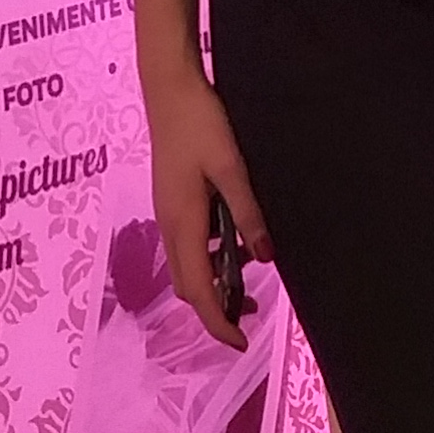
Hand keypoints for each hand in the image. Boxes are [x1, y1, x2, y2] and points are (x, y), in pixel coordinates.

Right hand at [139, 59, 268, 339]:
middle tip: (250, 315)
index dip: (217, 322)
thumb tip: (266, 259)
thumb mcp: (231, 168)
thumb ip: (248, 214)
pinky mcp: (171, 202)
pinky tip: (234, 243)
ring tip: (248, 282)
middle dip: (214, 309)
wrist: (169, 89)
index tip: (241, 343)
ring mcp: (167, 214)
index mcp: (183, 223)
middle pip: (187, 286)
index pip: (198, 290)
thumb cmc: (201, 124)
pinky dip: (208, 258)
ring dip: (212, 284)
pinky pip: (187, 245)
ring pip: (186, 267)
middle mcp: (169, 226)